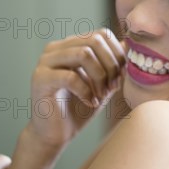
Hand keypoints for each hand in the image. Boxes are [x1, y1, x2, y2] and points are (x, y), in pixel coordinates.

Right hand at [27, 29, 127, 149]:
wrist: (55, 135)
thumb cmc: (79, 109)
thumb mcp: (103, 84)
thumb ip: (113, 64)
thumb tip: (128, 43)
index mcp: (70, 45)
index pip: (101, 34)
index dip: (117, 54)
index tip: (121, 78)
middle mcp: (56, 49)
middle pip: (94, 40)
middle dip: (110, 65)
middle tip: (113, 88)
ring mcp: (45, 62)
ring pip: (84, 54)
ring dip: (100, 77)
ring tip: (101, 96)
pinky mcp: (40, 79)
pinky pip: (71, 76)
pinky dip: (86, 91)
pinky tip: (90, 102)